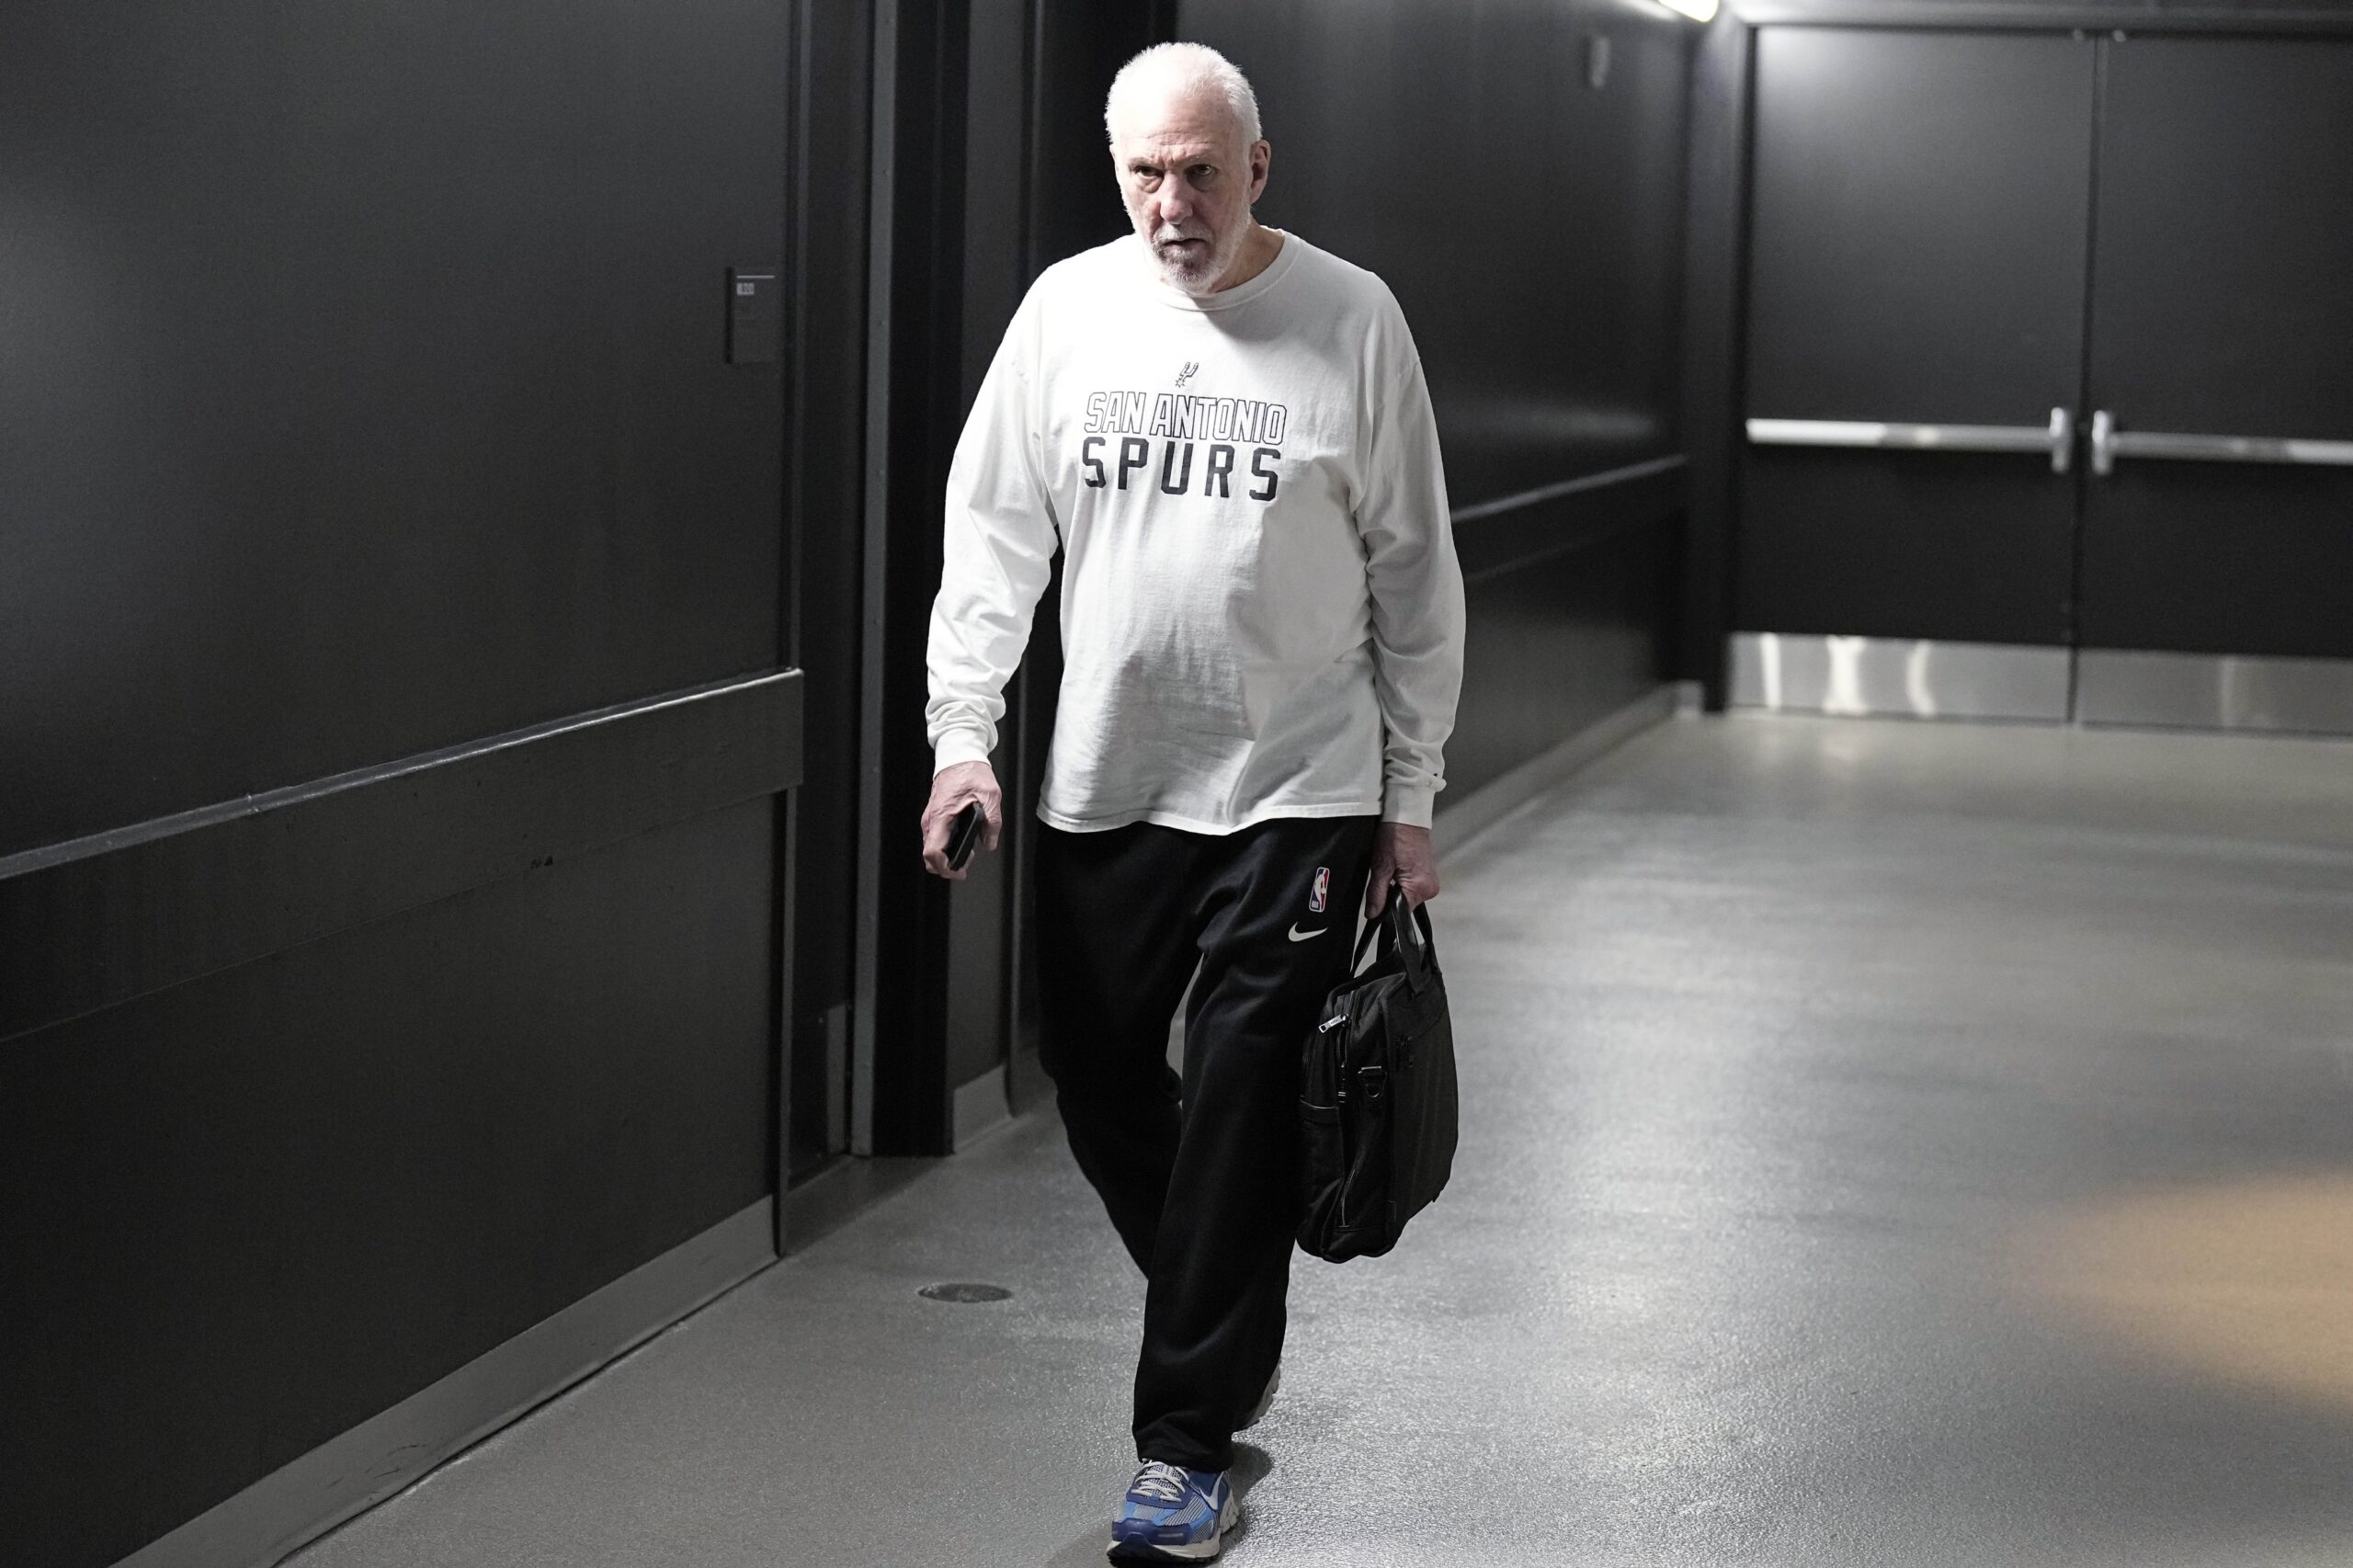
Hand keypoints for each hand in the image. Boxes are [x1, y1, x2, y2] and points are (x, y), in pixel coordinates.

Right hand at [920, 760, 1002, 879]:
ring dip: (945, 858)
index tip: (959, 871)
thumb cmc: (971, 771)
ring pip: (930, 848)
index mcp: (942, 815)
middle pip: (928, 856)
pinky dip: (944, 848)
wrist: (959, 756)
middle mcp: (931, 819)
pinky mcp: (934, 816)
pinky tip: (960, 844)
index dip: (944, 867)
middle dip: (946, 867)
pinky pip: (934, 839)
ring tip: (966, 856)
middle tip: (965, 866)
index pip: (932, 851)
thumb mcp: (990, 795)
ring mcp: (930, 818)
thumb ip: (992, 821)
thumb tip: (990, 843)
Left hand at [1365, 822, 1438, 915]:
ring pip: (1407, 895)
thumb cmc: (1396, 834)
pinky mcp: (1429, 875)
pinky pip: (1412, 886)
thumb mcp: (1380, 865)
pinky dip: (1403, 880)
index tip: (1378, 894)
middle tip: (1386, 873)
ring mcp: (1431, 881)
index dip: (1385, 906)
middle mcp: (1430, 888)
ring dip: (1396, 886)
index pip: (1400, 912)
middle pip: (1404, 904)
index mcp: (1420, 887)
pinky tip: (1399, 866)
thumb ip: (1377, 893)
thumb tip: (1373, 914)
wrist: (1407, 816)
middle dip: (1390, 894)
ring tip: (1394, 866)